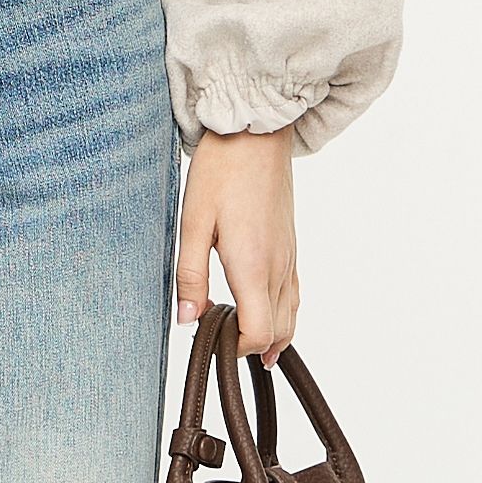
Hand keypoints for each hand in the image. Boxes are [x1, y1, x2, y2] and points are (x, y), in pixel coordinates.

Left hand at [175, 128, 299, 360]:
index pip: (259, 333)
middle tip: (220, 343)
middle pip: (279, 332)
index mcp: (254, 266)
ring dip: (271, 335)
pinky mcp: (291, 246)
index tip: (210, 341)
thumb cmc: (222, 171)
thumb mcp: (193, 224)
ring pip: (291, 315)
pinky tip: (264, 313)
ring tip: (242, 344)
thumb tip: (187, 320)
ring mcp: (289, 257)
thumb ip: (190, 277)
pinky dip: (282, 314)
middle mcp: (279, 267)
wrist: (256, 133)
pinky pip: (294, 294)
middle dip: (250, 346)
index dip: (236, 349)